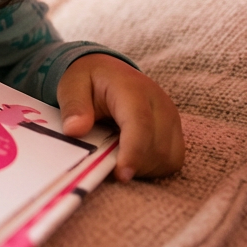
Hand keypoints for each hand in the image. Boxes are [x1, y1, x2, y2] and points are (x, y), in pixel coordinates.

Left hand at [57, 53, 183, 180]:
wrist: (108, 71)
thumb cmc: (89, 79)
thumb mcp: (72, 86)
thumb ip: (74, 107)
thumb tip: (75, 131)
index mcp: (134, 89)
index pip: (141, 124)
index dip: (133, 152)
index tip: (121, 175)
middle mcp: (160, 103)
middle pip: (158, 146)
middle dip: (134, 165)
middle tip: (105, 166)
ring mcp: (171, 118)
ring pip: (169, 157)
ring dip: (144, 169)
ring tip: (117, 161)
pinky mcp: (175, 131)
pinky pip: (173, 160)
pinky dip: (154, 168)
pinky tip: (132, 161)